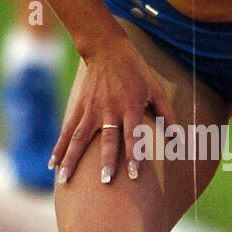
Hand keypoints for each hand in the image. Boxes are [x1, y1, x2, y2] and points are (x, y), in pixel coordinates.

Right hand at [50, 37, 177, 185]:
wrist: (107, 49)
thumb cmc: (137, 72)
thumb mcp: (156, 90)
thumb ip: (167, 116)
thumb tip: (179, 140)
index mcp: (131, 107)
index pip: (133, 136)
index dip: (134, 155)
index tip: (134, 175)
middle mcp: (110, 110)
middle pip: (107, 140)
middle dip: (106, 161)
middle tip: (105, 182)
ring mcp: (91, 110)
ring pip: (79, 138)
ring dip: (72, 160)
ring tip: (64, 180)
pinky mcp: (78, 108)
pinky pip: (67, 131)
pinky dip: (59, 148)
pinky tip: (52, 164)